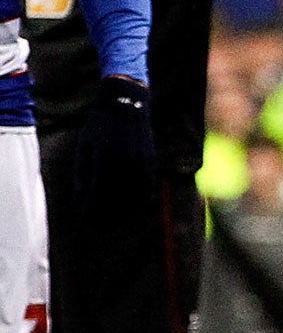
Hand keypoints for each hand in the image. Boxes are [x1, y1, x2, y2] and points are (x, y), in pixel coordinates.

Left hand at [75, 77, 156, 210]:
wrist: (126, 105)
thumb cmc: (99, 128)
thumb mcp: (84, 148)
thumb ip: (82, 174)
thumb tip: (81, 200)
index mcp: (103, 159)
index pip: (96, 194)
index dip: (91, 210)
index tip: (86, 221)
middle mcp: (123, 163)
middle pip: (116, 199)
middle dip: (108, 216)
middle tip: (100, 227)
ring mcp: (140, 163)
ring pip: (134, 197)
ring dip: (125, 213)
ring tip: (117, 223)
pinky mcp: (151, 162)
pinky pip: (146, 188)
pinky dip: (140, 201)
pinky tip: (133, 209)